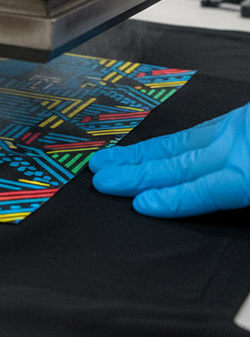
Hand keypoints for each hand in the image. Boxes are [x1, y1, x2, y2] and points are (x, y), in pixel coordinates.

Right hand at [89, 103, 249, 217]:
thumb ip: (244, 194)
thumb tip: (229, 220)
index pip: (203, 191)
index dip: (169, 200)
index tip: (138, 204)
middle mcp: (236, 146)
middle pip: (178, 164)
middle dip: (135, 172)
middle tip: (101, 178)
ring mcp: (237, 126)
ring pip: (180, 143)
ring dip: (141, 154)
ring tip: (110, 159)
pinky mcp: (241, 115)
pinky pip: (197, 129)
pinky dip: (170, 140)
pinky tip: (154, 145)